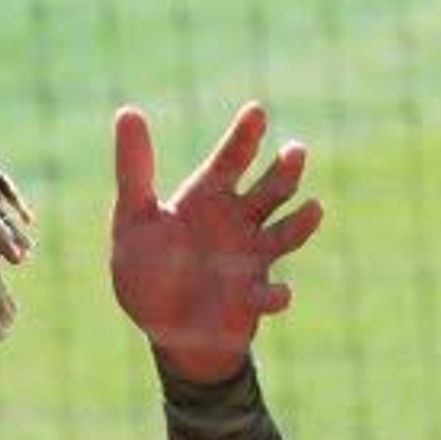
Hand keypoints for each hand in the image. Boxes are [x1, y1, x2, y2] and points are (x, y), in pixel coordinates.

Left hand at [109, 102, 326, 384]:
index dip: (244, 135)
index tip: (256, 111)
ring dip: (302, 222)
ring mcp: (253, 257)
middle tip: (295, 151)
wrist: (163, 329)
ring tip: (313, 208)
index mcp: (208, 197)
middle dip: (285, 170)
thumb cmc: (147, 270)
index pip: (231, 159)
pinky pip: (272, 293)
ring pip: (286, 231)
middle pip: (271, 188)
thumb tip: (127, 110)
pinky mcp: (256, 297)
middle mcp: (238, 221)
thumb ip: (134, 170)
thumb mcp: (134, 219)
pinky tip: (274, 295)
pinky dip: (275, 294)